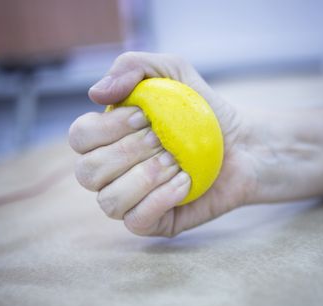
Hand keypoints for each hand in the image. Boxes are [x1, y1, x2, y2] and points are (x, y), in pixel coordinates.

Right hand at [69, 52, 257, 236]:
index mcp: (107, 139)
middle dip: (129, 152)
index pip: (79, 138)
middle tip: (163, 140)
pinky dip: (161, 199)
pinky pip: (137, 221)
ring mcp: (130, 200)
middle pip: (88, 172)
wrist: (242, 144)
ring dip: (145, 177)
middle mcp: (111, 172)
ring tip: (175, 162)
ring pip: (109, 201)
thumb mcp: (173, 72)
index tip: (145, 117)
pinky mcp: (154, 222)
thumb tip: (95, 93)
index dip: (107, 127)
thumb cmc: (202, 110)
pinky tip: (185, 182)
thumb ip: (132, 66)